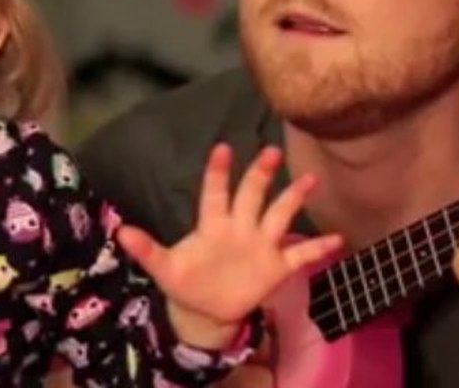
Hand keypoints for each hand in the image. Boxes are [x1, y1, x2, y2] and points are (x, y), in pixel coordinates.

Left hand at [116, 144, 342, 348]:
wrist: (206, 310)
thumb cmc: (186, 281)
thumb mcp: (164, 268)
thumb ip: (146, 250)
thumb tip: (120, 232)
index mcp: (213, 224)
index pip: (215, 193)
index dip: (217, 172)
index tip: (222, 148)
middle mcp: (241, 227)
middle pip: (252, 195)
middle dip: (260, 174)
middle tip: (271, 151)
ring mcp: (261, 244)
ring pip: (280, 215)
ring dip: (294, 198)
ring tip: (310, 179)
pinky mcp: (277, 266)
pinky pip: (301, 254)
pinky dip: (318, 248)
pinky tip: (339, 239)